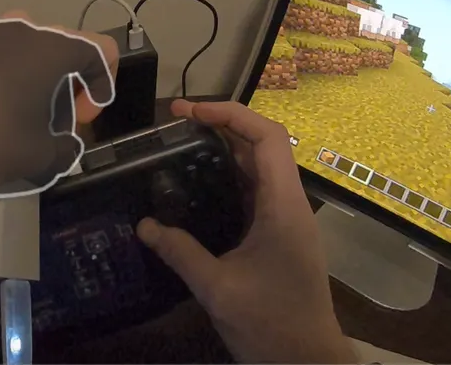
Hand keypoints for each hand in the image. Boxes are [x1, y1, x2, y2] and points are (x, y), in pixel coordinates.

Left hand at [0, 11, 117, 196]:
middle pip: (64, 48)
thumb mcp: (38, 156)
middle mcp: (23, 29)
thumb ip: (67, 150)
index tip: (84, 118)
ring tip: (24, 120)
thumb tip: (66, 147)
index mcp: (52, 48)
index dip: (104, 85)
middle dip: (69, 85)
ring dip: (37, 82)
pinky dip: (8, 81)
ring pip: (30, 51)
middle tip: (58, 121)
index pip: (100, 50)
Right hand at [137, 101, 357, 363]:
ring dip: (221, 149)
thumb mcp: (218, 289)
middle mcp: (289, 203)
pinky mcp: (278, 233)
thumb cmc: (271, 324)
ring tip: (178, 145)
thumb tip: (142, 225)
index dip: (230, 114)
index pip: (267, 137)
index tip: (188, 112)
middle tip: (173, 124)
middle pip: (261, 145)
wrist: (307, 363)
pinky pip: (252, 190)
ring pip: (257, 166)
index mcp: (283, 206)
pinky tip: (194, 185)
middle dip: (219, 125)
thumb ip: (179, 252)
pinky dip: (224, 176)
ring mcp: (285, 218)